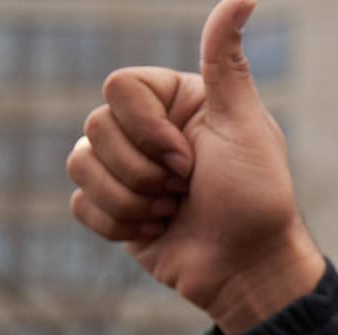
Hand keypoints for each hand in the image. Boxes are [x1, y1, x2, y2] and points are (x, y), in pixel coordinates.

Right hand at [68, 0, 325, 333]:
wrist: (247, 269)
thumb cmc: (257, 198)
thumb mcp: (245, 125)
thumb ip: (226, 62)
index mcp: (174, 99)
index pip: (117, 88)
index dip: (147, 129)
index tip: (190, 158)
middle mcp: (146, 128)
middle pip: (94, 127)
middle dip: (144, 171)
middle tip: (187, 189)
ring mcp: (127, 168)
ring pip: (81, 165)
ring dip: (133, 200)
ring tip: (174, 211)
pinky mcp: (114, 208)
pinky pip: (80, 204)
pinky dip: (120, 224)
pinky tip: (160, 230)